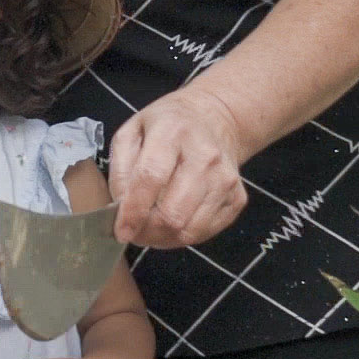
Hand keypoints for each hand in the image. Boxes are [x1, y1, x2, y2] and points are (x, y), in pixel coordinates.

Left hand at [110, 84, 250, 248]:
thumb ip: (120, 169)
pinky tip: (173, 221)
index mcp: (173, 133)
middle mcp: (205, 156)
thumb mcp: (132, 132)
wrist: (214, 120)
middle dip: (147, 231)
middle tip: (133, 232)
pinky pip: (205, 232)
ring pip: (189, 230)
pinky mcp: (237, 198)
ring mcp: (225, 179)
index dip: (133, 210)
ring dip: (163, 238)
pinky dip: (183, 236)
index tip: (121, 231)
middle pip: (173, 213)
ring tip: (150, 228)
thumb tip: (121, 207)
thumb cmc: (167, 127)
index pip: (151, 177)